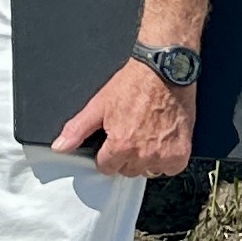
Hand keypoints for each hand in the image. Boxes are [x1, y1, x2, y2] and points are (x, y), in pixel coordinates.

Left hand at [54, 61, 194, 179]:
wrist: (164, 70)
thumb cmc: (133, 84)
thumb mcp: (99, 104)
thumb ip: (78, 129)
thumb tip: (59, 147)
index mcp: (121, 145)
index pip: (106, 167)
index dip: (107, 154)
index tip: (112, 142)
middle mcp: (143, 155)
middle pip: (128, 170)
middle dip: (126, 156)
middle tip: (131, 133)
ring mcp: (164, 155)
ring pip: (149, 170)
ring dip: (147, 159)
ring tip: (147, 134)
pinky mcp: (182, 153)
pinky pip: (171, 168)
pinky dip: (167, 158)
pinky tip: (162, 139)